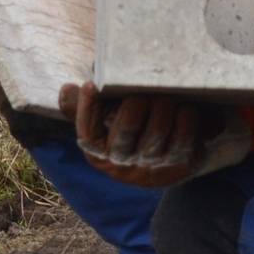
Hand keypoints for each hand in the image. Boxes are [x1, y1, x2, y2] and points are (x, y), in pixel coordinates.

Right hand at [61, 83, 243, 186]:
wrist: (165, 165)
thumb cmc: (129, 137)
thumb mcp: (104, 126)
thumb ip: (85, 108)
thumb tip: (67, 90)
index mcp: (99, 154)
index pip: (88, 131)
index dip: (88, 108)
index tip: (90, 84)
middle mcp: (123, 166)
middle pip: (127, 128)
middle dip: (135, 103)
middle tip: (143, 87)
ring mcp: (152, 169)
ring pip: (157, 132)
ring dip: (163, 107)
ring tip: (166, 93)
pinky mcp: (179, 167)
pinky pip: (184, 139)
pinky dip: (186, 119)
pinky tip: (185, 107)